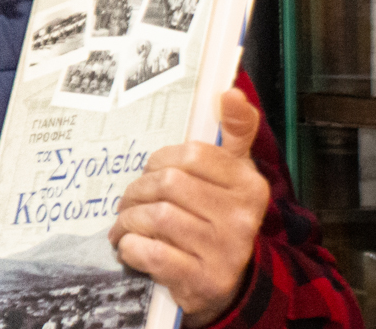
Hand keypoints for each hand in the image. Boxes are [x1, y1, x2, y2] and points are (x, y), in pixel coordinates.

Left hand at [108, 89, 269, 327]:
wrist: (230, 283)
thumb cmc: (219, 217)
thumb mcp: (233, 174)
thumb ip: (234, 132)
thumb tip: (230, 92)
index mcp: (249, 185)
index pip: (193, 154)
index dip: (161, 159)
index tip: (153, 170)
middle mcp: (242, 218)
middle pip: (169, 184)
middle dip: (137, 190)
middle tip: (130, 199)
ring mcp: (224, 252)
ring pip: (156, 216)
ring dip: (129, 219)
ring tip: (126, 223)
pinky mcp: (203, 281)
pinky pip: (152, 252)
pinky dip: (131, 246)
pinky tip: (130, 245)